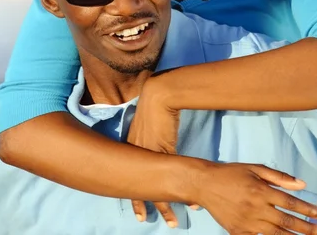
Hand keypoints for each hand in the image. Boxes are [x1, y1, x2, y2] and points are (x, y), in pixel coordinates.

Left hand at [127, 77, 182, 226]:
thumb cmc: (153, 105)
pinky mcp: (163, 152)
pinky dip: (181, 191)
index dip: (132, 195)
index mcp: (131, 148)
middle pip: (138, 187)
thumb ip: (144, 136)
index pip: (128, 178)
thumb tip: (149, 142)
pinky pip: (172, 177)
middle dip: (142, 205)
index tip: (136, 209)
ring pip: (155, 187)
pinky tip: (188, 201)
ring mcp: (149, 155)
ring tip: (172, 221)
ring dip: (164, 205)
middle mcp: (137, 154)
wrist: (160, 95)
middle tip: (143, 220)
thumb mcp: (144, 124)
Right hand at [195, 162, 316, 234]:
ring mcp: (248, 223)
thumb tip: (301, 184)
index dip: (308, 209)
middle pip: (287, 222)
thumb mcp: (255, 168)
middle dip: (308, 228)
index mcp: (261, 191)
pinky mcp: (239, 232)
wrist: (205, 184)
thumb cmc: (231, 173)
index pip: (291, 203)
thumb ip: (279, 177)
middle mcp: (257, 208)